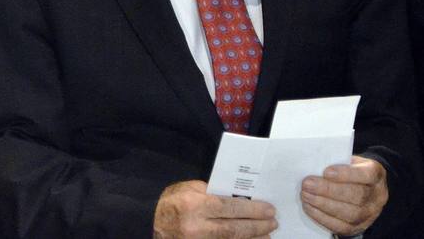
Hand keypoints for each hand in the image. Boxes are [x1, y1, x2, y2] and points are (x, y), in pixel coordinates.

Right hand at [152, 180, 276, 238]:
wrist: (150, 223)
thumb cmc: (171, 203)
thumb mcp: (187, 189)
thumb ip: (211, 193)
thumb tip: (238, 199)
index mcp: (194, 205)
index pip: (229, 207)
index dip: (252, 209)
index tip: (269, 209)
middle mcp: (197, 226)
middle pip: (235, 228)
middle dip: (258, 225)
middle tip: (273, 222)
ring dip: (253, 238)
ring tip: (267, 234)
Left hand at [301, 156, 387, 235]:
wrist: (362, 187)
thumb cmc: (349, 170)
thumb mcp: (347, 159)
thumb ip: (334, 161)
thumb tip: (311, 163)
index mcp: (376, 174)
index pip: (367, 174)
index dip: (346, 174)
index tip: (326, 172)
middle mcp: (377, 196)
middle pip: (357, 196)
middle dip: (329, 190)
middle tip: (307, 184)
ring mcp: (370, 214)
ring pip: (350, 214)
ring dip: (323, 205)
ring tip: (305, 195)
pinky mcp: (358, 227)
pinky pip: (342, 227)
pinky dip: (322, 218)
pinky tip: (309, 207)